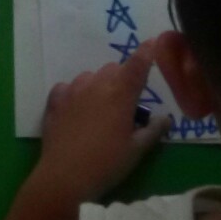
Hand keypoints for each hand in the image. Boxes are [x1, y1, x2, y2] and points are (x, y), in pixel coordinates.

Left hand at [31, 39, 172, 204]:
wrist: (64, 176)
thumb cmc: (106, 164)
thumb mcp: (136, 150)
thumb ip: (153, 130)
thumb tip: (166, 119)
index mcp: (120, 94)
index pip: (137, 65)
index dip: (146, 52)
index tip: (152, 42)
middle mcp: (96, 85)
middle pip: (113, 69)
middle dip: (122, 78)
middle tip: (125, 103)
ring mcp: (72, 91)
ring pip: (89, 76)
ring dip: (98, 85)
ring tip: (100, 109)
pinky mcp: (54, 101)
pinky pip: (67, 88)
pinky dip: (74, 93)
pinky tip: (76, 109)